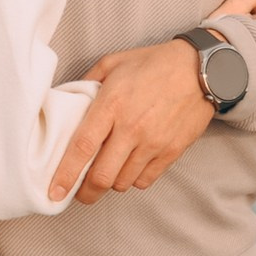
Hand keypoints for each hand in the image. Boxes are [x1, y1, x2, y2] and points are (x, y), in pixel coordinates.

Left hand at [48, 0, 255, 201]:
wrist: (202, 69)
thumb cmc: (154, 63)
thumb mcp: (114, 62)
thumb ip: (87, 82)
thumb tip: (67, 100)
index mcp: (112, 104)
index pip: (82, 148)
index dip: (65, 175)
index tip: (54, 193)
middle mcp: (132, 128)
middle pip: (101, 177)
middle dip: (85, 192)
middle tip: (78, 193)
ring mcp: (154, 143)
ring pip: (122, 182)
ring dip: (110, 183)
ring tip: (107, 171)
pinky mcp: (172, 152)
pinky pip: (145, 180)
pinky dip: (133, 180)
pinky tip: (130, 166)